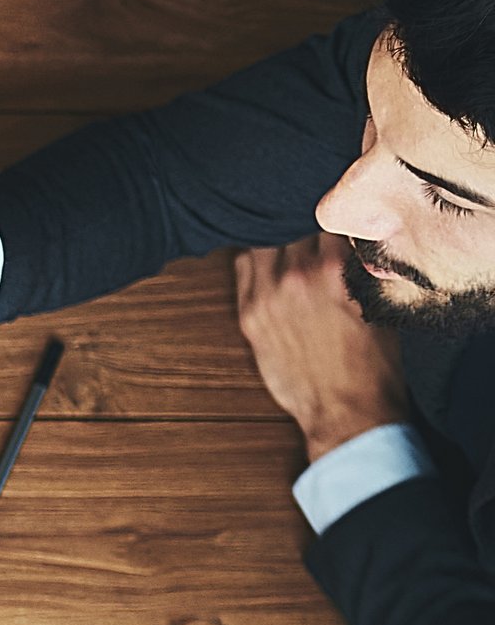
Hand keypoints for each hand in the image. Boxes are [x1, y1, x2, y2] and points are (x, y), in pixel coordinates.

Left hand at [233, 236, 409, 459]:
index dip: (334, 214)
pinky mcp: (248, 314)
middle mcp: (295, 276)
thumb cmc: (372, 361)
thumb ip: (361, 264)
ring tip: (293, 247)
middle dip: (307, 226)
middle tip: (314, 233)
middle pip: (293, 225)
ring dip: (279, 240)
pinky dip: (257, 259)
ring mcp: (266, 295)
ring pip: (264, 241)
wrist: (346, 410)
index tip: (337, 217)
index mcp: (335, 268)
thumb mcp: (380, 301)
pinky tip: (271, 263)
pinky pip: (243, 265)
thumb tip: (351, 235)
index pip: (327, 215)